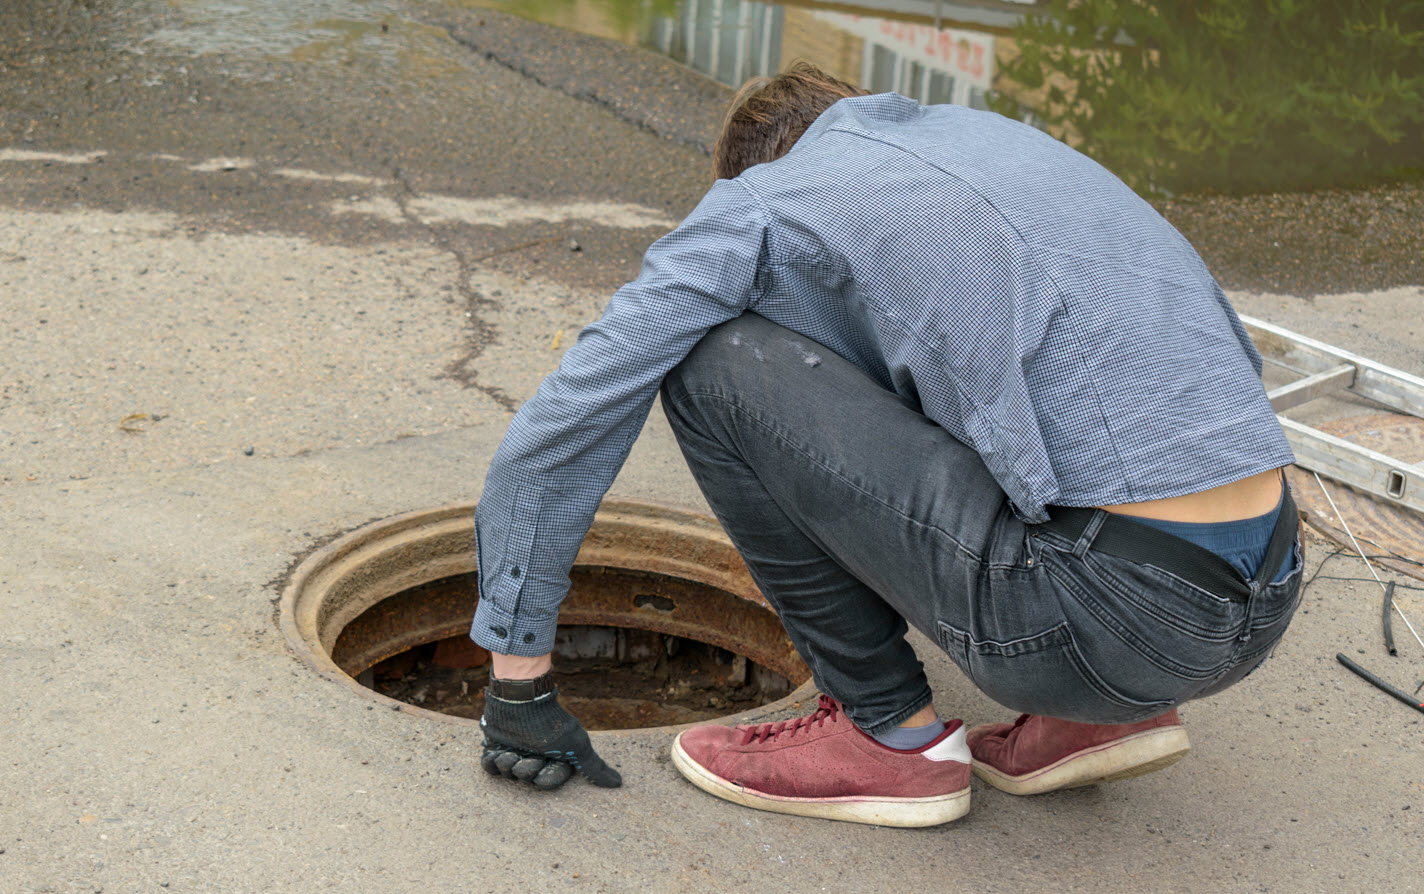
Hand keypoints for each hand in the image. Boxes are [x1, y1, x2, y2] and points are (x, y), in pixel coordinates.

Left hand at [480, 687, 621, 789]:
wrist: (519, 701)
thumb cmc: (549, 723)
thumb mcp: (576, 745)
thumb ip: (594, 767)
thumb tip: (618, 784)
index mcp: (554, 759)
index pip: (549, 782)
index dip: (545, 777)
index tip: (544, 764)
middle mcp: (535, 757)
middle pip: (527, 779)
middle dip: (526, 769)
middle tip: (526, 757)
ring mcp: (514, 753)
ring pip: (509, 774)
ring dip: (509, 764)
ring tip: (510, 752)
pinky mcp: (496, 747)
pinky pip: (491, 768)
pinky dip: (493, 763)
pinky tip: (499, 752)